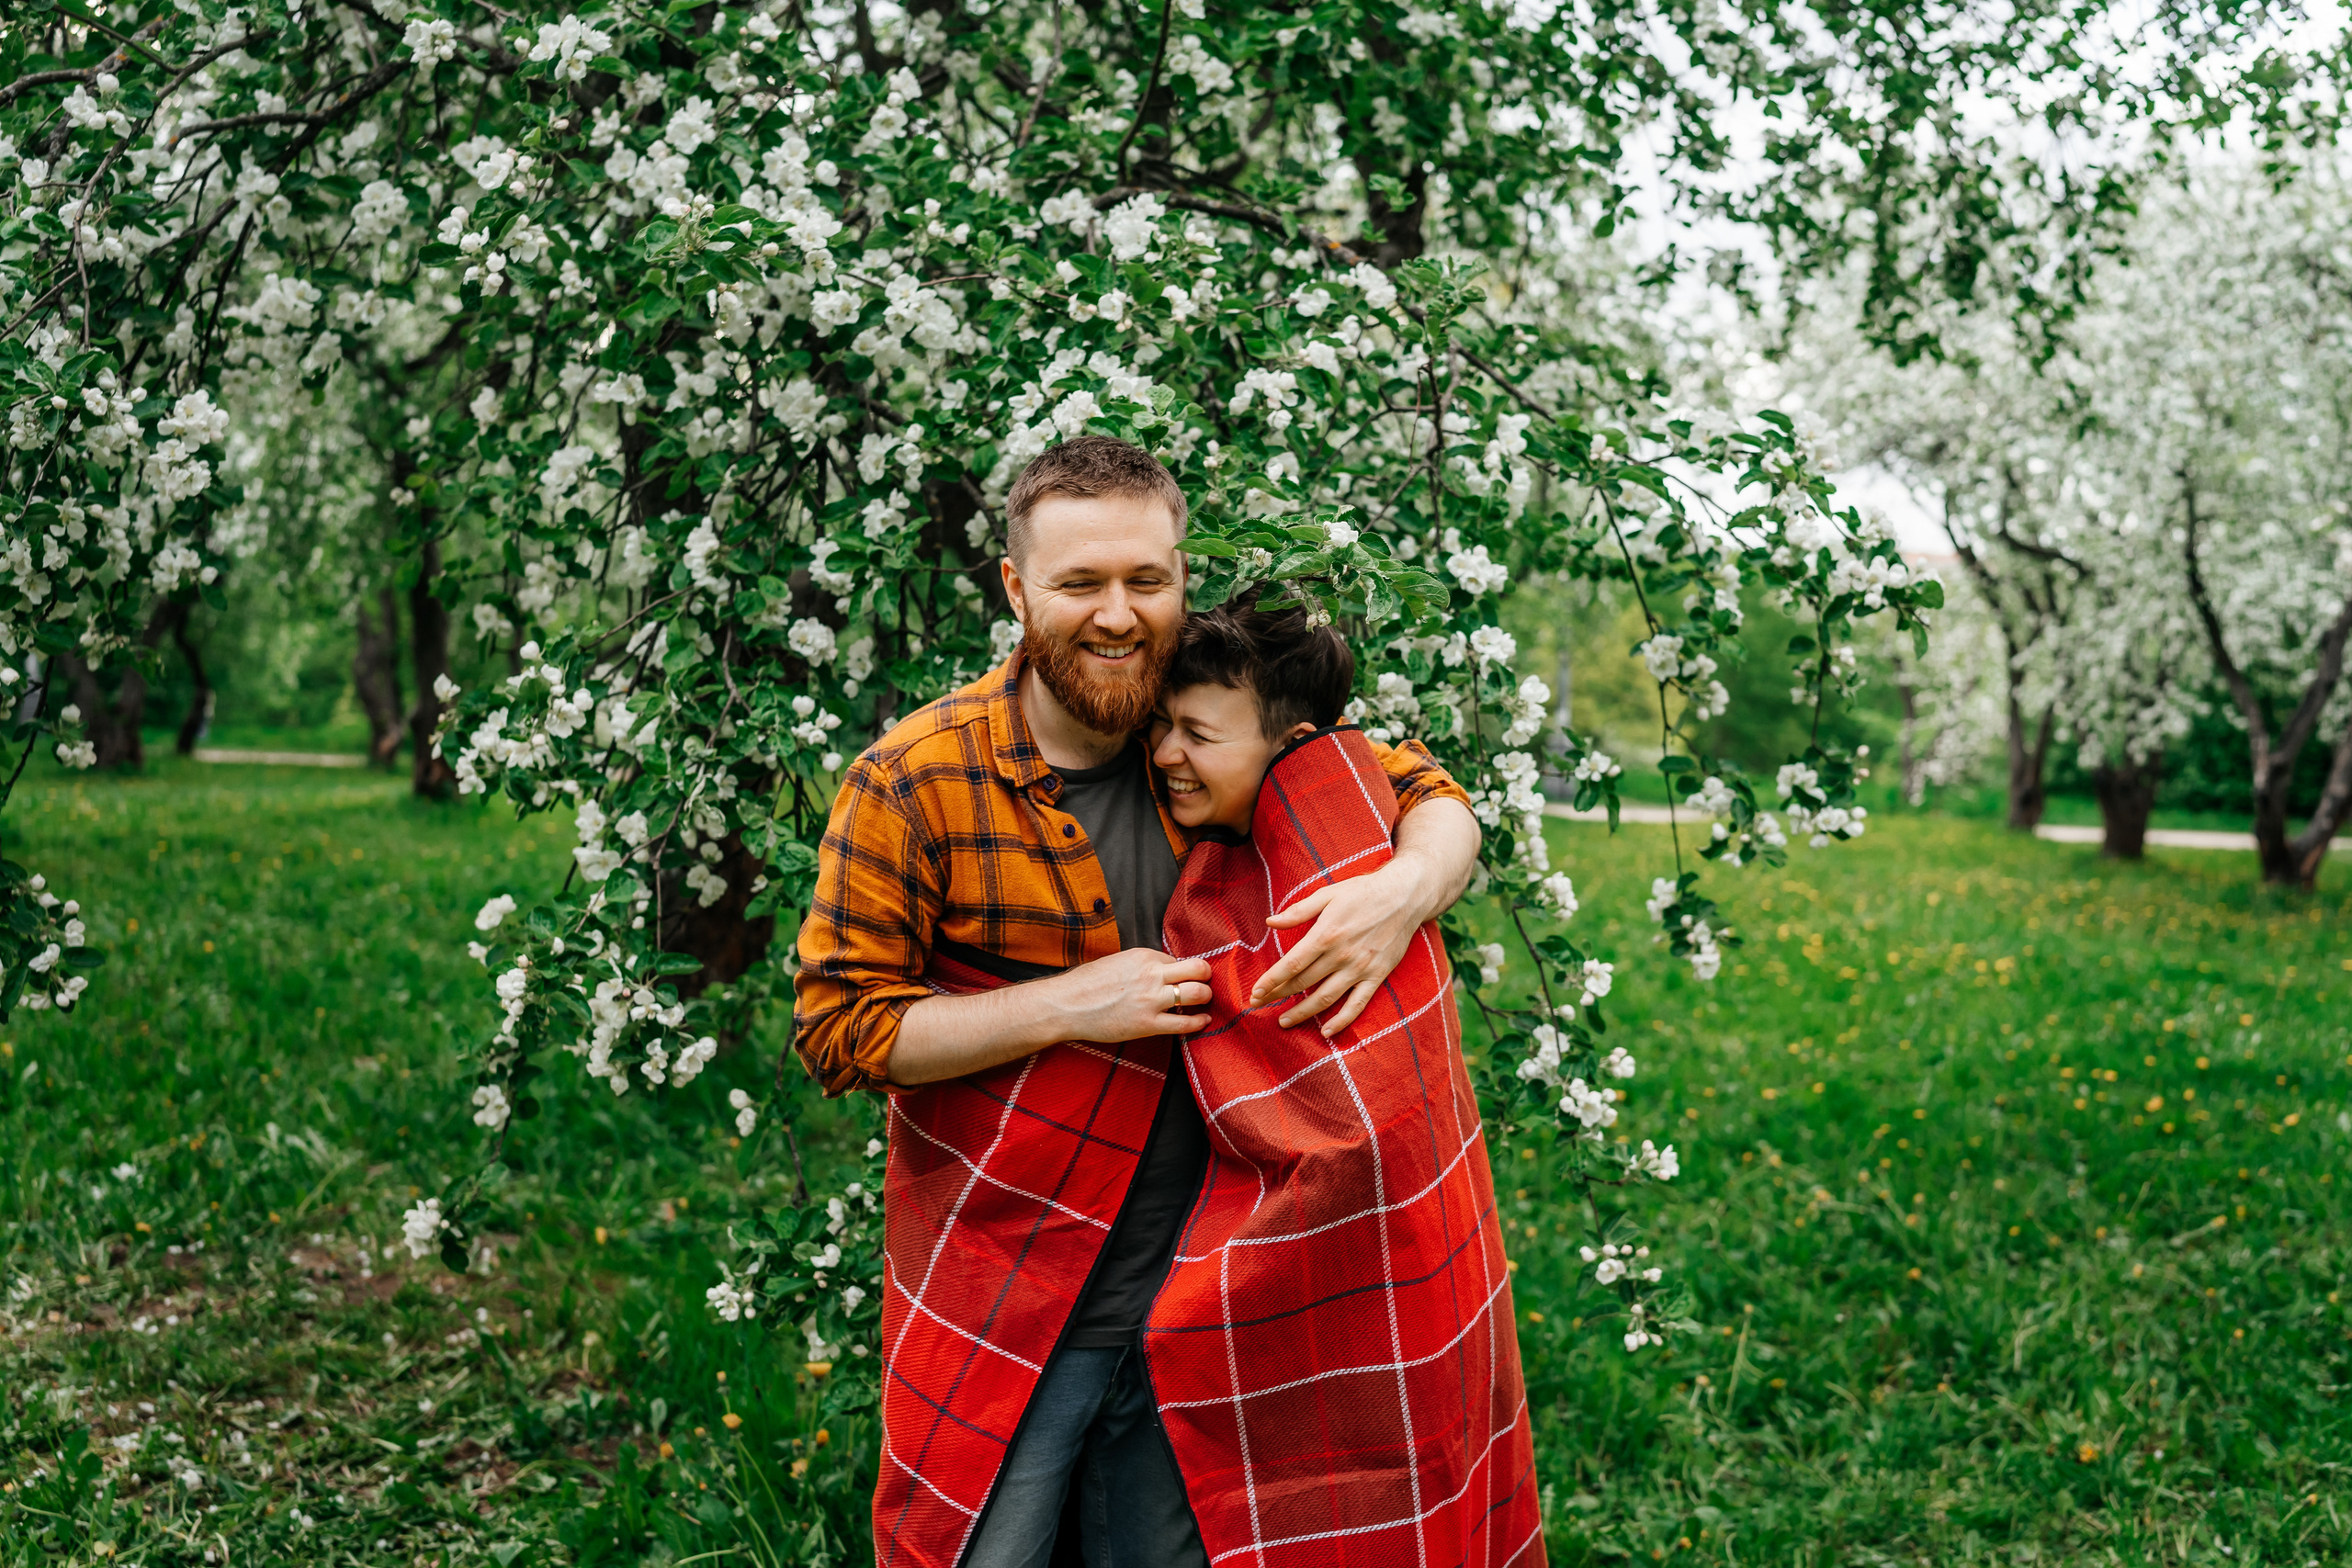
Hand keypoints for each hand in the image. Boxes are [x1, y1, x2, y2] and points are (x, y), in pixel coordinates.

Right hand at [1046, 947, 1213, 1042]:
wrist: (1066, 1006)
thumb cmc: (1086, 983)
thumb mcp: (1118, 962)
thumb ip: (1143, 965)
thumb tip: (1164, 971)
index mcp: (1144, 956)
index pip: (1178, 959)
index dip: (1181, 970)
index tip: (1180, 978)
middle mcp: (1152, 975)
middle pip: (1199, 970)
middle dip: (1206, 977)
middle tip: (1204, 984)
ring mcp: (1152, 1001)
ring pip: (1198, 994)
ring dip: (1206, 997)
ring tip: (1203, 1002)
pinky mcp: (1148, 1025)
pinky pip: (1185, 1023)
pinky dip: (1199, 1022)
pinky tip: (1202, 1020)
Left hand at [1250, 861, 1428, 1035]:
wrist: (1404, 896)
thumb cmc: (1363, 892)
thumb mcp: (1328, 894)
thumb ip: (1298, 911)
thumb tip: (1270, 922)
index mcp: (1325, 934)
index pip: (1291, 964)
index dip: (1271, 981)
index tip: (1254, 993)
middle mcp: (1341, 955)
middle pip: (1303, 983)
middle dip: (1278, 996)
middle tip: (1259, 1005)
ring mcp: (1360, 968)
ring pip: (1326, 998)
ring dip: (1303, 1013)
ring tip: (1284, 1022)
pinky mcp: (1376, 976)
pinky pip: (1358, 1004)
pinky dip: (1342, 1020)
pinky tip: (1327, 1031)